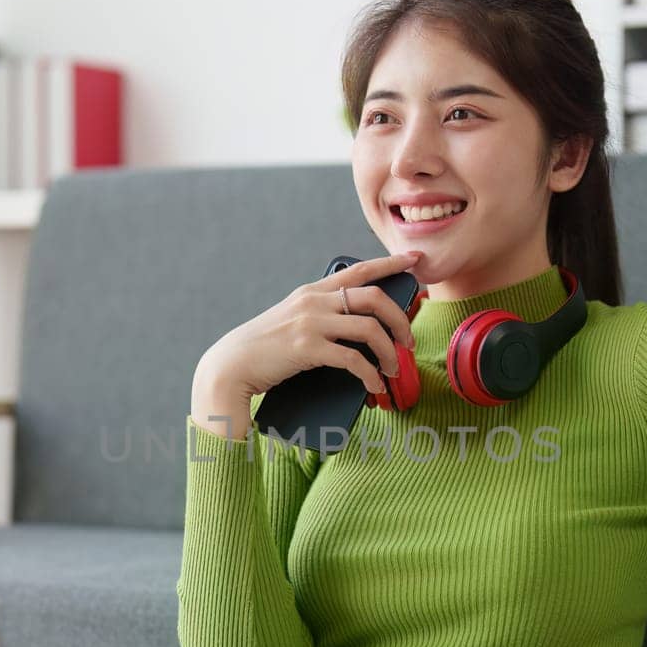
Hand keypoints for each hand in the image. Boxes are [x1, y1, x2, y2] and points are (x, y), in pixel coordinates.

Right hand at [199, 250, 420, 404]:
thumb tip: (357, 334)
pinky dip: (371, 375)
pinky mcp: (308, 349)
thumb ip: (320, 317)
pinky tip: (375, 386)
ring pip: (370, 329)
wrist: (231, 366)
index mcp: (313, 291)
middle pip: (374, 298)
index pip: (360, 270)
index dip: (391, 263)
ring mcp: (311, 323)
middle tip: (409, 340)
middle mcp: (314, 301)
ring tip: (395, 369)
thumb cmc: (264, 350)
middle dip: (400, 319)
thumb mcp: (292, 321)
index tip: (415, 260)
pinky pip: (353, 360)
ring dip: (390, 351)